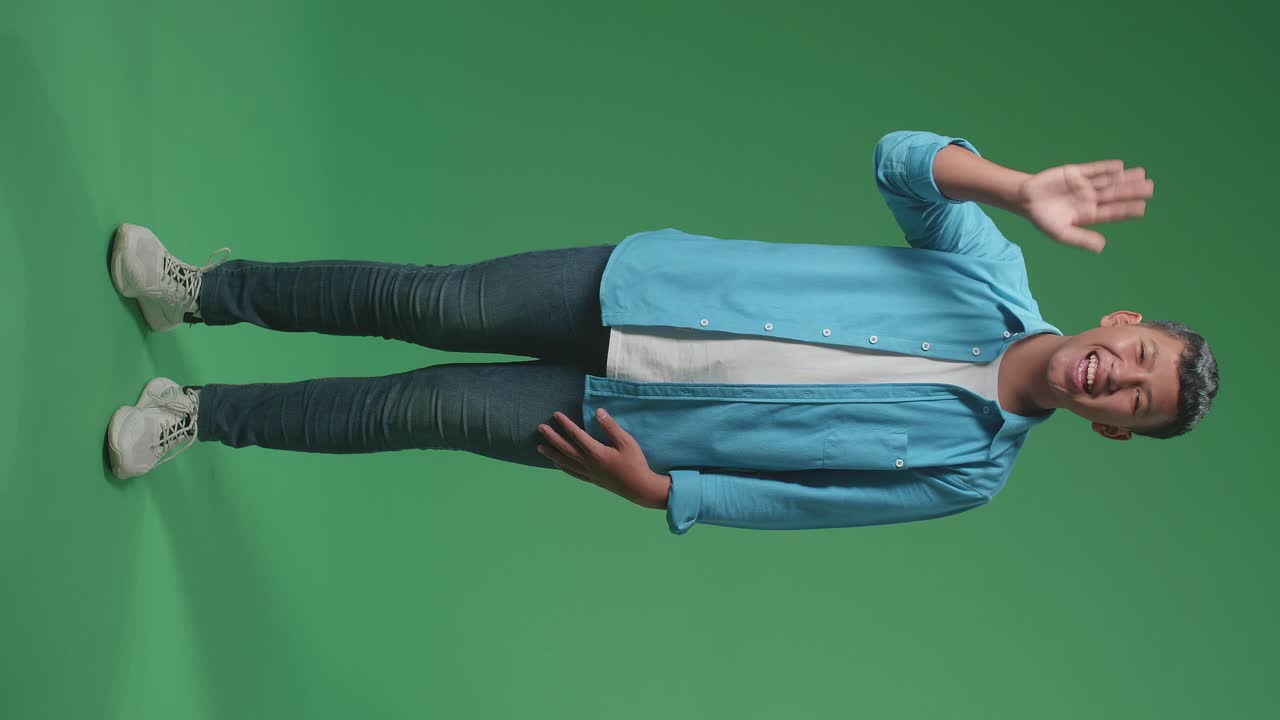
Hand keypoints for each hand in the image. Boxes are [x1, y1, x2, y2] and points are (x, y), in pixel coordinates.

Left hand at [536, 409, 670, 509]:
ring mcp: (588, 473)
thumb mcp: (626, 441)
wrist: (639, 488)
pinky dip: (563, 467)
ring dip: (552, 454)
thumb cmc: (635, 463)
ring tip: (539, 448)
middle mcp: (588, 463)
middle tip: (540, 428)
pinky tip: (557, 464)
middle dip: (552, 438)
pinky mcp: (592, 480)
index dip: (565, 424)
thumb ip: (610, 427)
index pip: (577, 435)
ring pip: (565, 462)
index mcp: (596, 452)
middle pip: (565, 449)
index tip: (556, 415)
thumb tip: (598, 412)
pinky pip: (573, 473)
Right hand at [1017, 160, 1154, 252]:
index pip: (1112, 212)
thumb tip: (1102, 247)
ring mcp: (1084, 185)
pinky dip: (1105, 168)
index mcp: (1089, 214)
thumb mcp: (1061, 233)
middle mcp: (1090, 199)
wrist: (1025, 200)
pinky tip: (1119, 167)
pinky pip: (1093, 169)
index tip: (1143, 208)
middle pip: (1114, 194)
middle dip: (1132, 191)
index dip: (1127, 209)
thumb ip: (1081, 238)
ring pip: (1108, 181)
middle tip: (1151, 187)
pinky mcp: (1076, 172)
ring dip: (1124, 178)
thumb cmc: (1043, 219)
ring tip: (1142, 174)